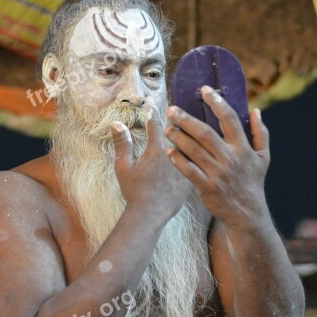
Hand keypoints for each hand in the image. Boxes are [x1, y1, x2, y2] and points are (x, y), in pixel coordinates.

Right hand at [110, 104, 189, 220]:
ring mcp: (185, 166)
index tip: (151, 101)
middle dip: (176, 118)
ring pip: (191, 144)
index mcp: (156, 149)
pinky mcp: (192, 177)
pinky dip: (197, 153)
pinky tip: (200, 150)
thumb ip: (122, 143)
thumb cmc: (134, 191)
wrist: (150, 214)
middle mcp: (174, 154)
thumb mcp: (123, 167)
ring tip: (191, 125)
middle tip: (175, 108)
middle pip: (178, 130)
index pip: (155, 124)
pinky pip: (196, 161)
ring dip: (190, 134)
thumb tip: (116, 123)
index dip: (152, 111)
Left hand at [164, 86, 270, 228]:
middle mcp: (230, 158)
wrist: (247, 213)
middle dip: (186, 119)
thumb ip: (260, 133)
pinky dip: (177, 160)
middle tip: (172, 109)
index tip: (204, 89)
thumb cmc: (253, 182)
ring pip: (193, 150)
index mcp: (243, 148)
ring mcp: (217, 173)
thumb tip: (256, 111)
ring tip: (167, 128)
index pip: (229, 119)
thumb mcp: (263, 158)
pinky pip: (188, 170)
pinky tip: (168, 150)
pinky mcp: (206, 187)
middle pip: (205, 133)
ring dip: (178, 137)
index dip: (217, 102)